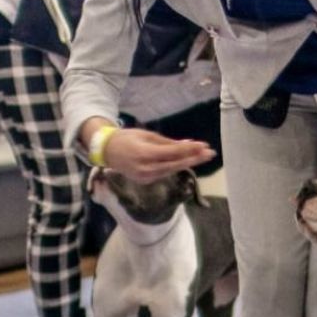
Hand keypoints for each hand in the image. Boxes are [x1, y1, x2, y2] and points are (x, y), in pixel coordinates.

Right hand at [94, 126, 214, 182]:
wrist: (106, 151)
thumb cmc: (127, 138)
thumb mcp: (147, 135)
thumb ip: (167, 142)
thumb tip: (188, 143)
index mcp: (145, 154)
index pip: (173, 153)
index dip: (190, 150)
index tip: (204, 145)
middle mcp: (146, 168)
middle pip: (175, 165)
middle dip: (194, 159)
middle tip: (210, 153)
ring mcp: (146, 177)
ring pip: (172, 170)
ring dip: (188, 163)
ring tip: (203, 156)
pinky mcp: (146, 181)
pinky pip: (165, 173)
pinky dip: (176, 167)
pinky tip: (187, 161)